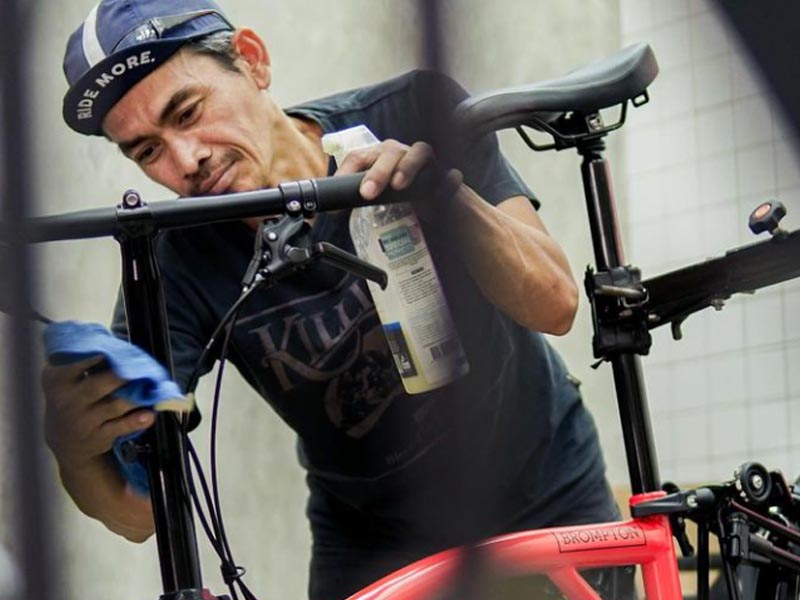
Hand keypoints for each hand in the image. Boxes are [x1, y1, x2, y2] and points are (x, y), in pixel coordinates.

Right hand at [42, 356, 155, 472]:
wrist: (64, 441)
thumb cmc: (71, 399)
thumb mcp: (65, 380)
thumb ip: (83, 361)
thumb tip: (115, 344)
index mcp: (57, 380)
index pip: (76, 365)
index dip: (98, 357)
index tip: (116, 350)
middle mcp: (68, 401)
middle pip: (98, 385)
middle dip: (121, 376)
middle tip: (141, 367)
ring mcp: (84, 421)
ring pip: (115, 405)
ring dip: (136, 396)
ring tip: (151, 386)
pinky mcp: (99, 436)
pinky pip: (122, 427)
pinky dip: (137, 420)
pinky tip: (149, 414)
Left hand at [334, 139, 435, 200]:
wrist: (425, 199)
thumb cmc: (394, 195)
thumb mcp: (372, 196)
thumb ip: (353, 198)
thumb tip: (330, 210)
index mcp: (375, 157)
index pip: (357, 158)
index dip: (345, 172)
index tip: (337, 192)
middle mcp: (396, 153)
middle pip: (386, 154)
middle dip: (377, 173)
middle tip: (367, 193)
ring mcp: (419, 158)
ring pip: (416, 153)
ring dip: (406, 167)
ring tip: (398, 185)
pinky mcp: (439, 171)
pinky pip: (446, 172)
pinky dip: (445, 176)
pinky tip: (442, 182)